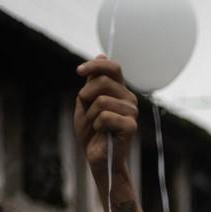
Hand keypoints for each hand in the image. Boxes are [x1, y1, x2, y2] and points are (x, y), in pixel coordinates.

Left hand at [74, 56, 138, 182]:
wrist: (97, 157)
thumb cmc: (92, 132)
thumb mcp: (86, 102)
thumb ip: (92, 81)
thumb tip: (101, 55)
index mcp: (119, 90)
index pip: (112, 67)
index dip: (95, 65)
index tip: (78, 72)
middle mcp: (128, 99)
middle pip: (102, 82)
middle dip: (86, 97)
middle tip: (87, 112)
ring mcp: (132, 112)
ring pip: (101, 101)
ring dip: (91, 115)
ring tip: (96, 126)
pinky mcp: (131, 126)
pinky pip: (105, 117)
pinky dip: (97, 126)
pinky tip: (103, 133)